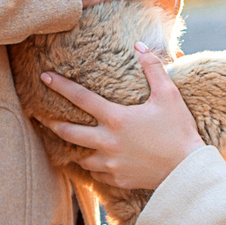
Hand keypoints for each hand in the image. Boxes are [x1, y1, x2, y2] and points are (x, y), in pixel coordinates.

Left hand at [40, 46, 203, 190]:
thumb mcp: (169, 95)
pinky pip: (95, 173)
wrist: (187, 171)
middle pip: (67, 132)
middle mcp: (107, 141)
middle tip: (38, 116)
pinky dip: (92, 166)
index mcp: (115, 118)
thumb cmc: (179, 131)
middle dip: (50, 123)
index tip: (43, 77)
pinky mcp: (116, 179)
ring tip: (68, 142)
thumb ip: (153, 68)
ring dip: (73, 148)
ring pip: (79, 156)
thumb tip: (139, 46)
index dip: (59, 85)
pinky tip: (94, 161)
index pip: (80, 98)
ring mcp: (110, 163)